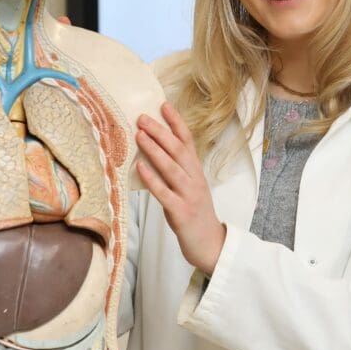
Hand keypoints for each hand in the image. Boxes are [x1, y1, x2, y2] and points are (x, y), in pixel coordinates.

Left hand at [136, 103, 225, 275]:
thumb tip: (150, 152)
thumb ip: (174, 170)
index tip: (163, 105)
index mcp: (197, 171)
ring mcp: (189, 195)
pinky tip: (140, 167)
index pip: (188, 141)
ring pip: (172, 168)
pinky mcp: (181, 212)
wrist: (210, 244)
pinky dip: (152, 178)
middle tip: (142, 117)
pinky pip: (164, 192)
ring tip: (139, 135)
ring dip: (155, 150)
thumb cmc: (195, 214)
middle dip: (160, 132)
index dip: (176, 122)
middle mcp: (195, 179)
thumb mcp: (188, 187)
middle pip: (178, 150)